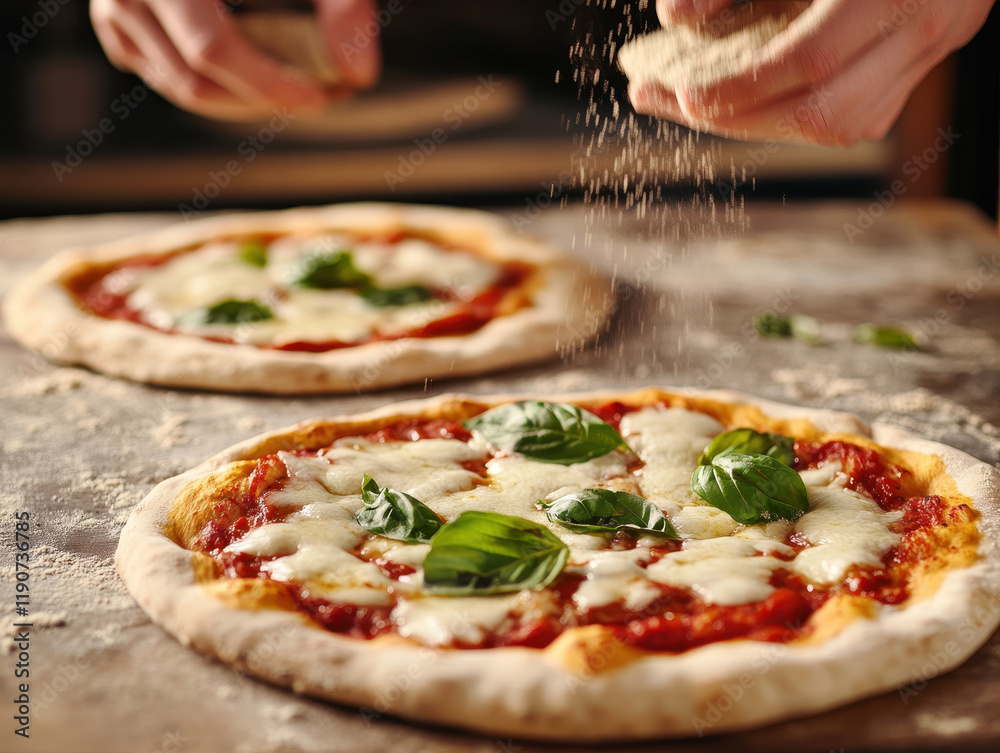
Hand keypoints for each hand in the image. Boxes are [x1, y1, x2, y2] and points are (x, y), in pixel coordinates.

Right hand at [90, 0, 381, 120]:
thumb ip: (342, 3)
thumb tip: (359, 75)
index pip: (213, 49)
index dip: (270, 84)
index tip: (323, 96)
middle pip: (196, 81)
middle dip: (265, 99)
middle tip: (326, 95)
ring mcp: (114, 13)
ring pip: (181, 88)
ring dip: (247, 101)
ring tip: (304, 85)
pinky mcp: (120, 32)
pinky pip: (170, 79)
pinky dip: (222, 88)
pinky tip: (267, 76)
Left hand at [630, 0, 995, 144]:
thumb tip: (675, 17)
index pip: (811, 60)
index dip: (742, 87)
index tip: (682, 94)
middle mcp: (924, 23)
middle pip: (825, 113)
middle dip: (741, 119)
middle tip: (675, 103)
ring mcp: (933, 47)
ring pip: (845, 126)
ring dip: (768, 124)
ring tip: (707, 105)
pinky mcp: (927, 61)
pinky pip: (864, 115)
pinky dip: (803, 116)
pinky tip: (759, 99)